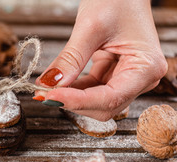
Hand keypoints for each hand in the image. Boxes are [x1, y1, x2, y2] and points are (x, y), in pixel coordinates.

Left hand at [35, 0, 167, 120]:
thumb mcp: (90, 28)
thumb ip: (70, 60)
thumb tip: (50, 84)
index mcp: (146, 66)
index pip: (110, 97)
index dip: (78, 101)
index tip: (51, 96)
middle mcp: (141, 78)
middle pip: (104, 106)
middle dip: (73, 102)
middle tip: (44, 93)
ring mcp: (128, 78)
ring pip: (95, 102)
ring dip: (70, 98)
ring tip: (47, 87)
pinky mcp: (113, 75)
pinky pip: (91, 91)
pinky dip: (73, 90)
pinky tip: (57, 83)